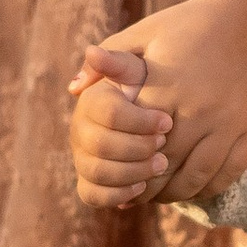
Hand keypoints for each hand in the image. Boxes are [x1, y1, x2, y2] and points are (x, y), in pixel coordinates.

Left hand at [68, 0, 246, 209]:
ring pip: (197, 176)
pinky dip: (207, 189)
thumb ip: (109, 63)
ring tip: (160, 194)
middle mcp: (199, 108)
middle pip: (166, 164)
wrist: (242, 22)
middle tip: (133, 194)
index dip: (124, 163)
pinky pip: (227, 173)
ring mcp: (228, 122)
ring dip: (175, 193)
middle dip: (146, 185)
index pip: (137, 140)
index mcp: (168, 86)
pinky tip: (191, 188)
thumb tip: (73, 88)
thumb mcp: (143, 35)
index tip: (115, 172)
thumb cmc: (183, 29)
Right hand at [68, 46, 171, 208]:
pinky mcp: (87, 181)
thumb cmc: (152, 90)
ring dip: (133, 171)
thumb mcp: (142, 72)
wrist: (154, 120)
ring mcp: (81, 156)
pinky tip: (142, 185)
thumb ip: (121, 62)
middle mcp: (79, 128)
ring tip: (160, 166)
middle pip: (102, 145)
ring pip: (97, 171)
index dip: (140, 121)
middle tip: (165, 147)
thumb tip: (92, 51)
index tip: (167, 122)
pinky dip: (118, 194)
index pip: (108, 112)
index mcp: (91, 99)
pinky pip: (92, 195)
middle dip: (138, 148)